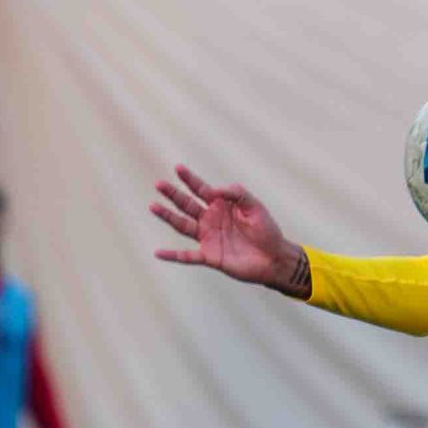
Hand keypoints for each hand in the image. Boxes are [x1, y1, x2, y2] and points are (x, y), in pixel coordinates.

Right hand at [151, 164, 307, 294]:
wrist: (274, 258)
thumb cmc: (267, 230)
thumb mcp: (255, 206)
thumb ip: (237, 193)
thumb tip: (214, 190)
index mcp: (221, 205)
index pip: (201, 189)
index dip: (190, 179)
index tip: (178, 168)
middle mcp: (210, 220)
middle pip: (187, 205)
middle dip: (173, 194)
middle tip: (159, 184)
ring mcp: (208, 238)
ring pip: (183, 226)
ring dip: (168, 217)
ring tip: (153, 206)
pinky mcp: (209, 256)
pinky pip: (187, 256)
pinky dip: (173, 255)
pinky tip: (158, 253)